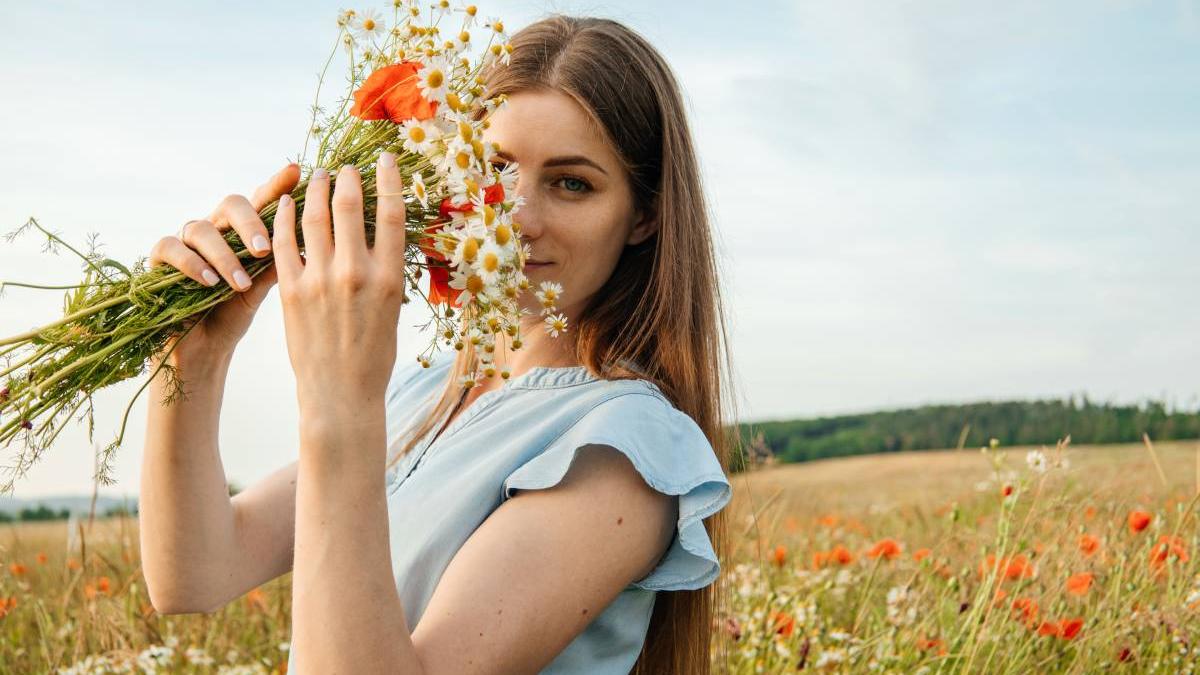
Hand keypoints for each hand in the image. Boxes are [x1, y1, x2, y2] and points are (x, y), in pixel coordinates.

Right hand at [148, 163, 300, 365]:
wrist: (203, 349)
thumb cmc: (234, 314)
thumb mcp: (262, 289)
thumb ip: (277, 264)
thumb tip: (307, 244)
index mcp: (242, 232)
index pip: (261, 202)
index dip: (276, 184)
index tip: (296, 171)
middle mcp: (215, 228)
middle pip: (231, 204)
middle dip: (249, 223)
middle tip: (264, 250)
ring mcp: (185, 240)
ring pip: (202, 228)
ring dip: (224, 257)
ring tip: (239, 284)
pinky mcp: (160, 258)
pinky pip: (171, 247)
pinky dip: (191, 264)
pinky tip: (209, 282)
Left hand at [271, 154, 407, 417]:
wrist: (340, 394)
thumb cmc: (374, 356)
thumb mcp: (392, 309)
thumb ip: (383, 270)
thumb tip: (377, 234)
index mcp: (390, 278)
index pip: (391, 214)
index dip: (389, 180)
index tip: (385, 159)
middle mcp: (356, 273)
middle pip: (350, 207)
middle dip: (347, 179)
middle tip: (345, 166)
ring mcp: (320, 280)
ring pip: (315, 218)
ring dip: (317, 191)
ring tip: (318, 176)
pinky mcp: (291, 292)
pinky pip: (285, 243)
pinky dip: (284, 218)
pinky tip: (285, 204)